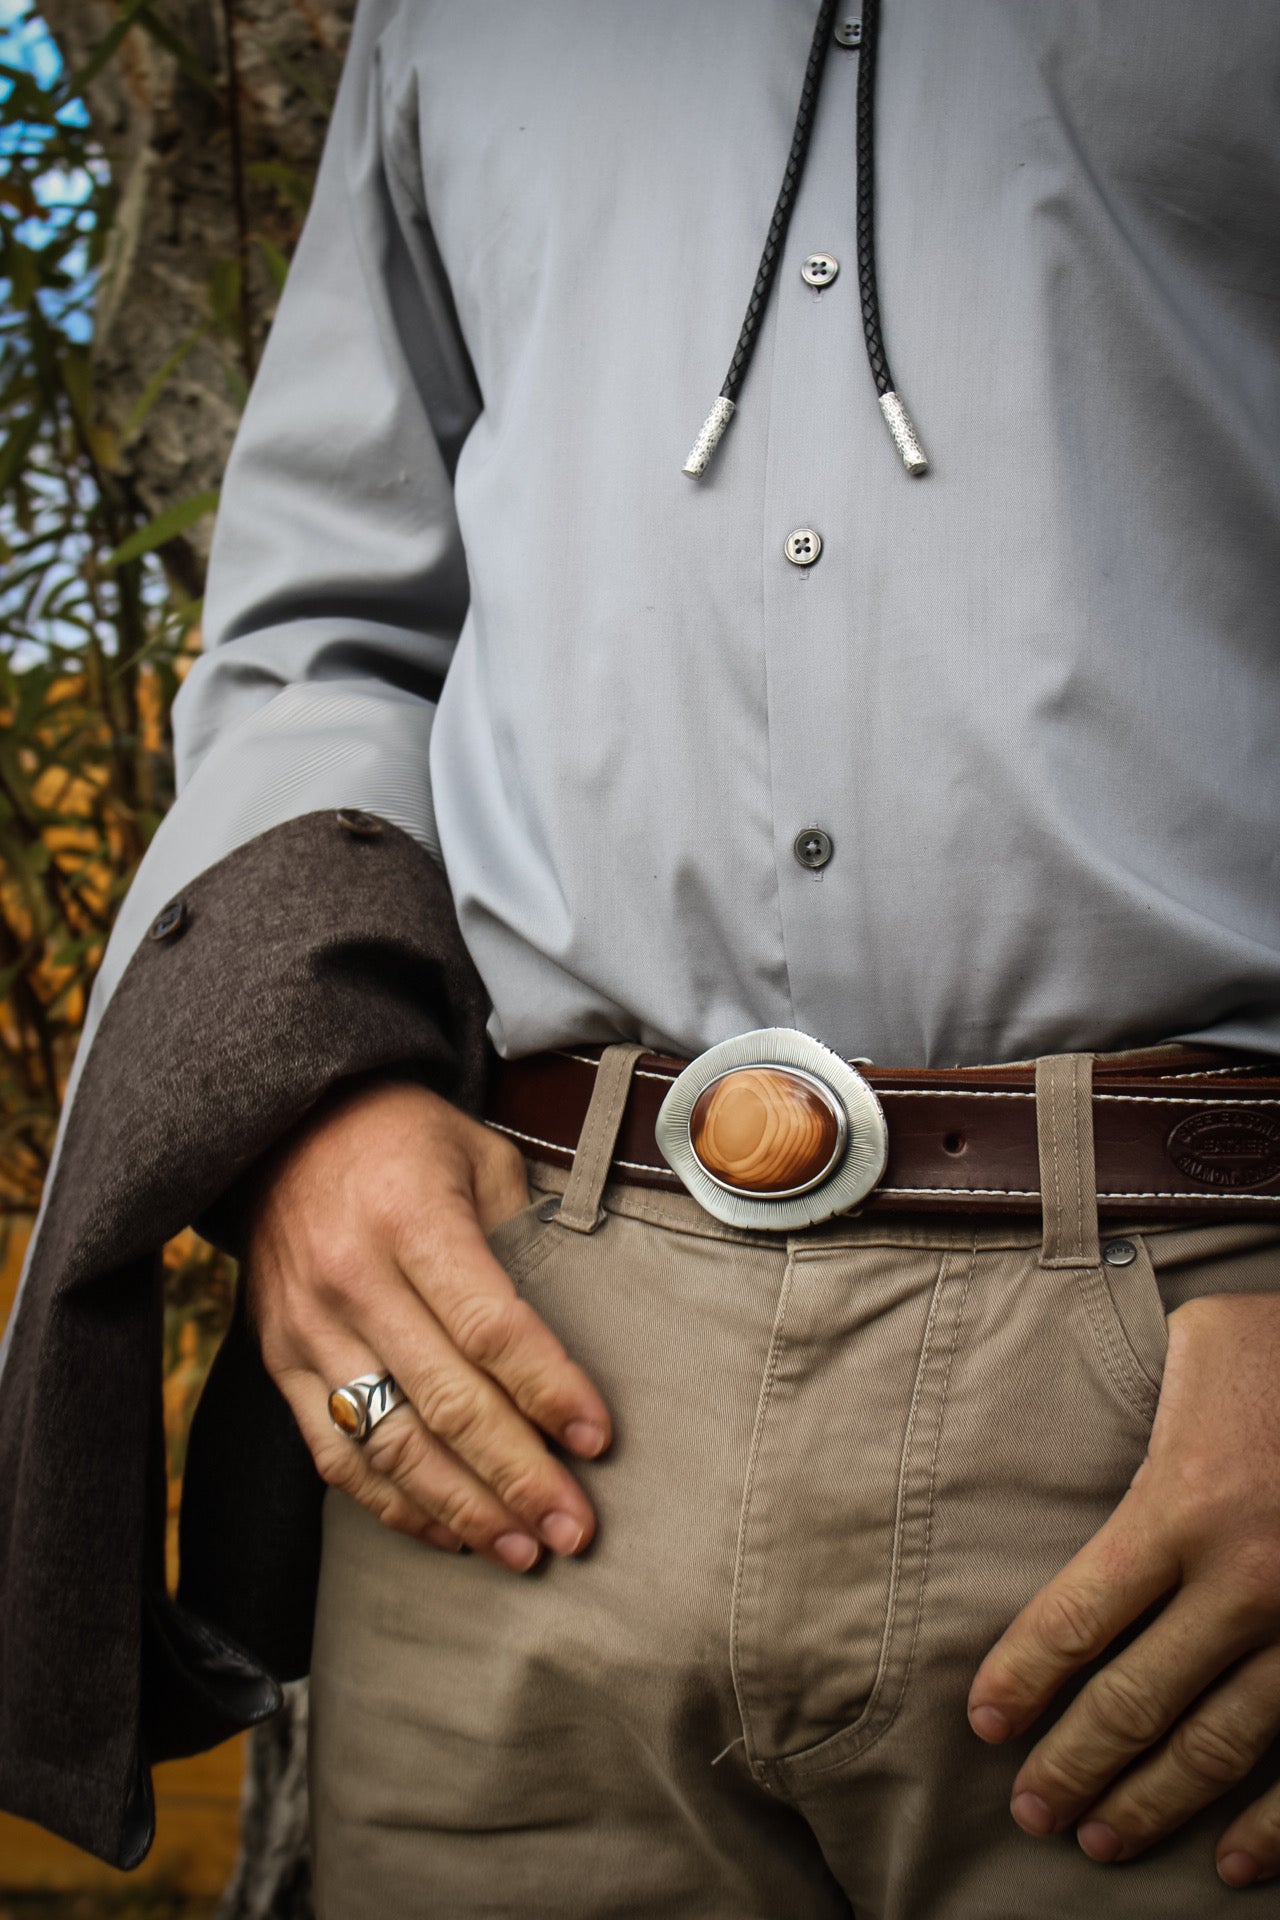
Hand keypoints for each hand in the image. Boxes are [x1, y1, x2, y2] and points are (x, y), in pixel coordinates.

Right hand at [244, 1078, 610, 1572]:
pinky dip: (391, 1504)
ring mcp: (307, 1326)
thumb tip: (581, 1329)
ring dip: (459, 1508)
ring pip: (388, 1443)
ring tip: (520, 1550)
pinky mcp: (279, 1360)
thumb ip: (524, 1234)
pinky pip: (334, 1453)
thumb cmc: (403, 1139)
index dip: (547, 1389)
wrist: (281, 1128)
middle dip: (516, 1475)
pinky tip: (447, 1531)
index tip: (597, 1439)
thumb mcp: (478, 1154)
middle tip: (574, 1531)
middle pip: (445, 1400)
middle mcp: (352, 1277)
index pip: (489, 1325)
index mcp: (411, 1218)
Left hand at [967, 1289, 1279, 1887]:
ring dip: (1152, 1803)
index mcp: (1184, 1504)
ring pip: (1216, 1746)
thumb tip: (1080, 1434)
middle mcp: (1243, 1582)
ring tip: (1099, 1839)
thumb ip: (1142, 1405)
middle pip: (1133, 1700)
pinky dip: (1274, 1827)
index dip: (1024, 1679)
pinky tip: (1233, 1861)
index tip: (986, 1723)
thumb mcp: (1201, 1345)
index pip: (1077, 1617)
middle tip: (1030, 1809)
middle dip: (1073, 1763)